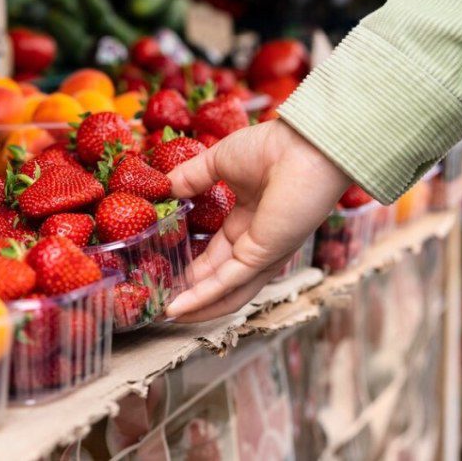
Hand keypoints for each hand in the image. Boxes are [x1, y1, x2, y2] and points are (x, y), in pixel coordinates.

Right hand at [165, 119, 349, 321]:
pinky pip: (228, 284)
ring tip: (167, 316)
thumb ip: (190, 177)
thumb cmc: (271, 147)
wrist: (301, 146)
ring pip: (225, 291)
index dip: (191, 265)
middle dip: (190, 292)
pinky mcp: (263, 257)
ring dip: (196, 306)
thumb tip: (162, 188)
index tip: (164, 271)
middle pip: (218, 278)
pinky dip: (202, 298)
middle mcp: (256, 242)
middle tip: (160, 300)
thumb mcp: (218, 161)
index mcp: (249, 220)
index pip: (216, 253)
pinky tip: (178, 307)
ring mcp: (261, 253)